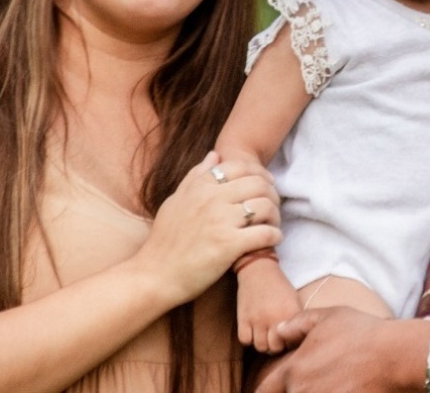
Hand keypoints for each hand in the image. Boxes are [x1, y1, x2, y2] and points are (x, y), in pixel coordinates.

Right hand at [132, 152, 280, 306]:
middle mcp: (212, 198)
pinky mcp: (228, 245)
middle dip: (272, 194)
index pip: (241, 166)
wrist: (154, 275)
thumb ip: (196, 176)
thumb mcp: (175, 201)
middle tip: (273, 207)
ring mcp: (221, 221)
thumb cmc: (164, 240)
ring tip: (273, 225)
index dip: (260, 173)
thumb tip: (215, 154)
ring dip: (276, 216)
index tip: (267, 185)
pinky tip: (272, 241)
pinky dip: (275, 236)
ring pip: (266, 206)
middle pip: (259, 184)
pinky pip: (265, 233)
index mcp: (201, 186)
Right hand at [237, 259, 301, 352]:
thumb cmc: (278, 285)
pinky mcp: (243, 318)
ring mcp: (257, 319)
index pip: (292, 342)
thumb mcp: (294, 299)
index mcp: (290, 313)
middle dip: (275, 345)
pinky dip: (248, 338)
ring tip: (263, 334)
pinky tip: (252, 330)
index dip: (289, 342)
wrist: (258, 268)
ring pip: (260, 347)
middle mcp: (274, 318)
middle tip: (274, 337)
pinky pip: (245, 340)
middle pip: (275, 348)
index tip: (287, 337)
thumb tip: (296, 339)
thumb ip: (296, 319)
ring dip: (262, 343)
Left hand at [255, 307, 413, 392]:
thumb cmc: (360, 332)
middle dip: (295, 389)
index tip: (275, 386)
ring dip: (315, 391)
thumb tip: (276, 333)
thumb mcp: (326, 316)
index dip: (268, 389)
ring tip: (333, 381)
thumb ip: (295, 324)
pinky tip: (345, 386)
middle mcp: (302, 392)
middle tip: (320, 375)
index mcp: (293, 371)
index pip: (264, 391)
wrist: (394, 356)